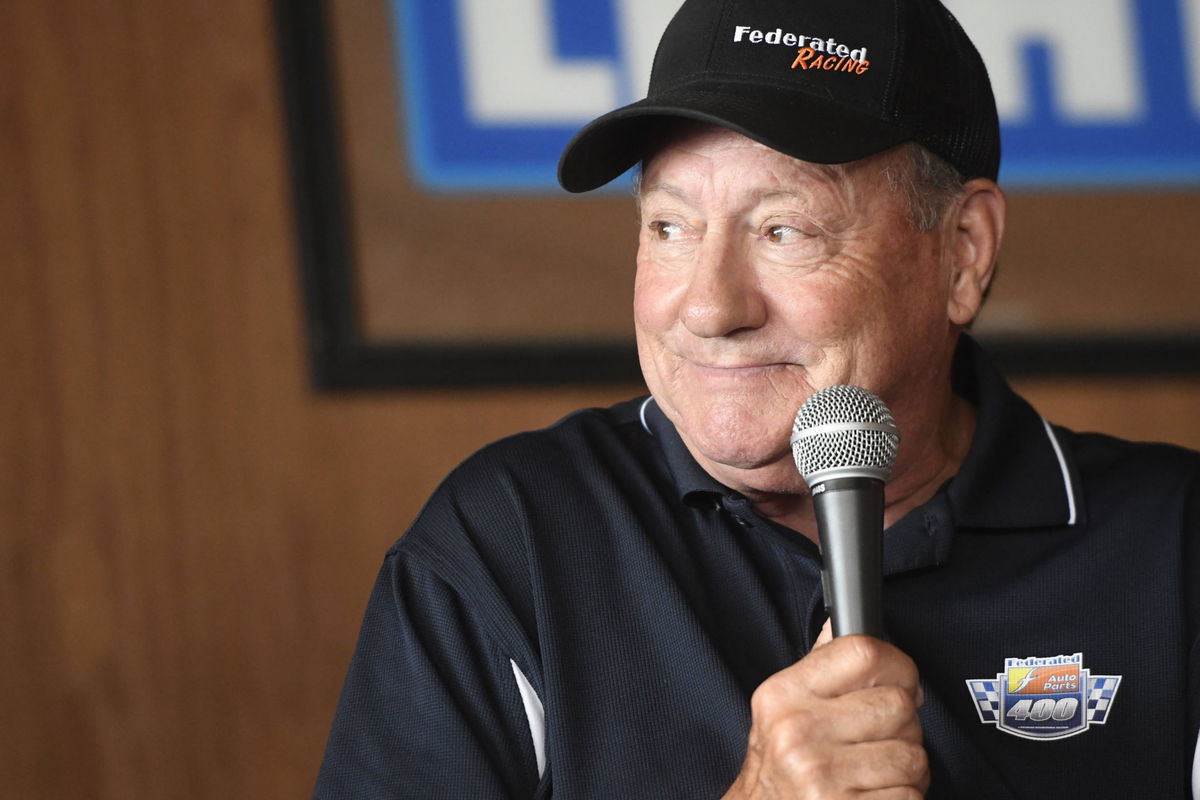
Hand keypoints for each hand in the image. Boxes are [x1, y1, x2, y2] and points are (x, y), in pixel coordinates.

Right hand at [723, 626, 927, 798]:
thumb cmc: (779, 765)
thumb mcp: (783, 707)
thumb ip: (818, 666)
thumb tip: (842, 619)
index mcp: (784, 694)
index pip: (864, 653)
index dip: (898, 665)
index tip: (901, 680)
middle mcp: (798, 732)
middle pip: (898, 705)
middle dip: (903, 724)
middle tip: (880, 737)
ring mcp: (822, 777)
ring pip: (912, 755)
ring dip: (906, 766)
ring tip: (876, 770)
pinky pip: (911, 795)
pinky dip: (903, 797)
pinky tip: (873, 794)